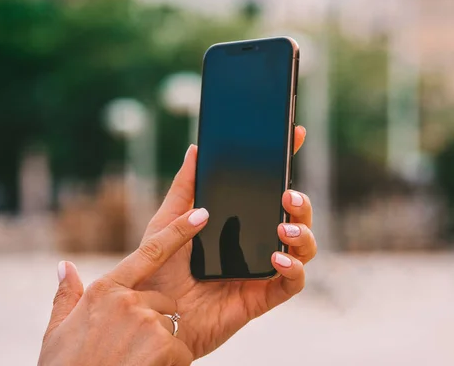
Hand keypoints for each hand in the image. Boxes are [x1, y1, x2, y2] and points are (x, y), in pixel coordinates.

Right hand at [38, 208, 210, 365]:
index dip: (179, 231)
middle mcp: (127, 301)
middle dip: (154, 323)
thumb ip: (67, 296)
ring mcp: (147, 321)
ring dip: (160, 347)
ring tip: (133, 363)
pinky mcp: (165, 345)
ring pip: (170, 327)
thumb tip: (64, 267)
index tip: (201, 214)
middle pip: (163, 301)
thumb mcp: (58, 331)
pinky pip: (178, 350)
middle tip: (129, 349)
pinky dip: (168, 364)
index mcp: (105, 290)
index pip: (150, 251)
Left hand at [139, 126, 316, 358]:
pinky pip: (292, 283)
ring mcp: (262, 269)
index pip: (268, 191)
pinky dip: (293, 269)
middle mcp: (255, 243)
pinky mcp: (262, 297)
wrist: (149, 318)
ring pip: (304, 248)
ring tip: (285, 227)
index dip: (284, 164)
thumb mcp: (166, 223)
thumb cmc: (157, 271)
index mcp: (238, 222)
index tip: (295, 135)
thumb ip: (184, 189)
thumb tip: (195, 149)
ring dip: (303, 233)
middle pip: (295, 217)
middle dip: (301, 202)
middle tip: (286, 195)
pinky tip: (277, 257)